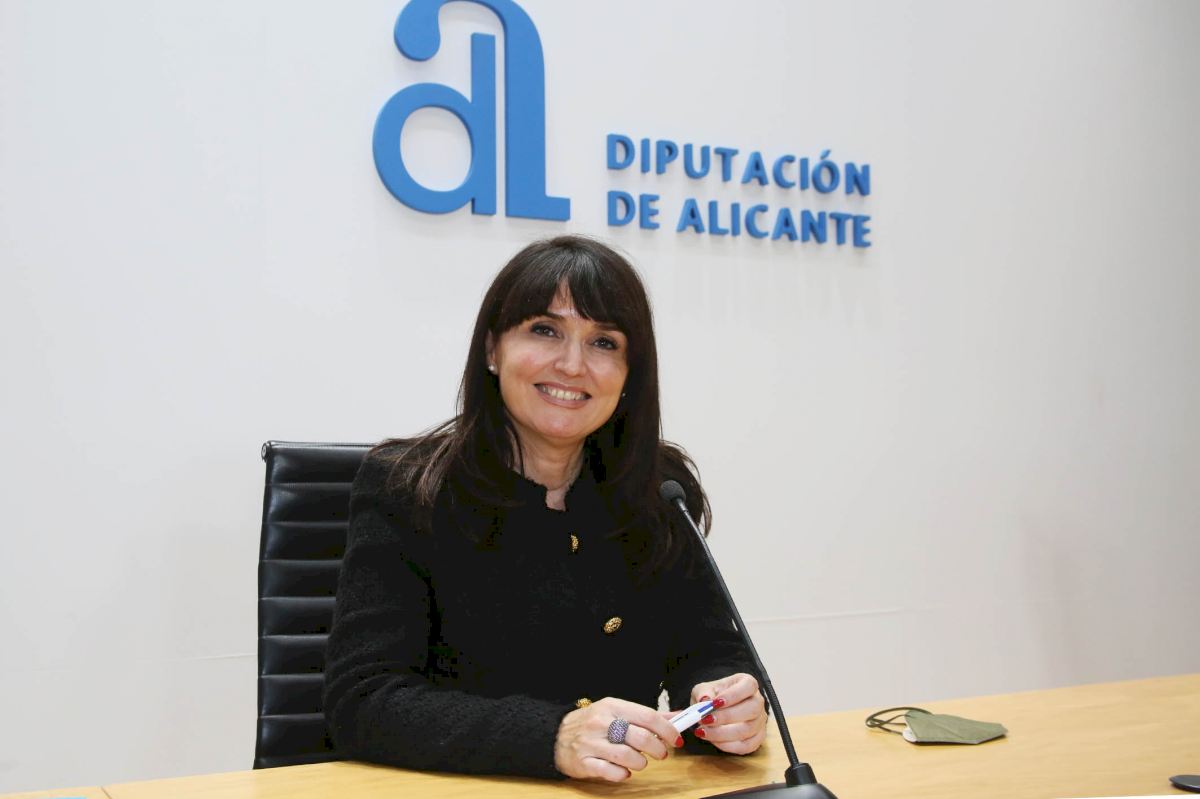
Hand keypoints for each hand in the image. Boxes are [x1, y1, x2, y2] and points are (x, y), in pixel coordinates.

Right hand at [554, 697, 683, 781]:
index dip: (667, 729)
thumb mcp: (616, 711)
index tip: (676, 739)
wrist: (555, 736)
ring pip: (628, 756)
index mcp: (612, 706)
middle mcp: (601, 722)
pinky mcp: (584, 763)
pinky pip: (611, 772)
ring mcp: (591, 743)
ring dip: (641, 762)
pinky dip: (623, 774)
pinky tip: (623, 771)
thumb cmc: (591, 724)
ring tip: (640, 762)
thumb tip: (676, 716)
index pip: (647, 716)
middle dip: (658, 749)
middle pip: (641, 737)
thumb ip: (646, 716)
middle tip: (660, 753)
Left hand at [689, 673, 766, 754]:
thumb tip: (705, 699)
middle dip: (727, 717)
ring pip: (748, 730)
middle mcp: (758, 701)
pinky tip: (714, 741)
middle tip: (706, 720)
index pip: (748, 686)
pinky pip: (747, 746)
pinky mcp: (757, 738)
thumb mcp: (704, 690)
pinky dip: (728, 745)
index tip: (715, 703)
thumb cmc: (712, 697)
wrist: (713, 711)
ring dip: (724, 733)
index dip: (733, 695)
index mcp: (747, 683)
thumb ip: (703, 692)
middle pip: (752, 709)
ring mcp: (760, 721)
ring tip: (704, 732)